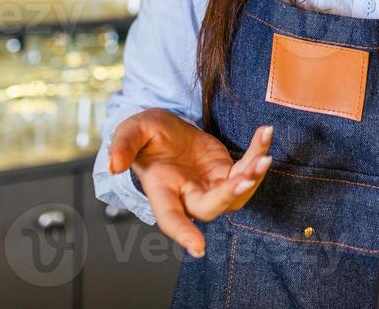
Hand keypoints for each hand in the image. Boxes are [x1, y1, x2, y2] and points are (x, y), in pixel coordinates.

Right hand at [108, 109, 273, 257]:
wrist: (165, 128)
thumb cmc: (146, 134)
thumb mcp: (132, 131)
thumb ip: (123, 146)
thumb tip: (113, 165)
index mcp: (162, 190)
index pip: (171, 218)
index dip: (183, 233)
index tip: (199, 249)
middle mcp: (188, 195)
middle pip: (212, 207)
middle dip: (231, 193)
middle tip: (248, 174)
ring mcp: (209, 186)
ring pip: (237, 194)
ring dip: (254, 175)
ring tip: (264, 152)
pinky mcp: (225, 172)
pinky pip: (247, 169)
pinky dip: (258, 153)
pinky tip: (265, 133)